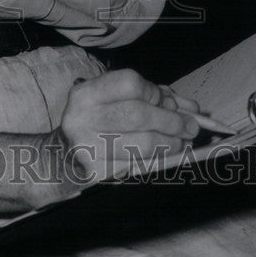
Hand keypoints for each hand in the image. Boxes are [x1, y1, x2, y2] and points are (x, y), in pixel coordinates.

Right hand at [58, 69, 202, 183]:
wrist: (63, 156)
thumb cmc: (99, 123)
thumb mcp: (119, 102)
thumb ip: (156, 98)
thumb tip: (192, 109)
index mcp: (87, 93)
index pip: (131, 83)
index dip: (155, 93)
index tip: (168, 103)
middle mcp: (82, 118)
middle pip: (138, 114)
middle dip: (171, 122)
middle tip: (190, 128)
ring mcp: (87, 147)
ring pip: (142, 144)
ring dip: (170, 144)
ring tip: (181, 143)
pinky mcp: (96, 173)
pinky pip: (138, 166)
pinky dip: (156, 161)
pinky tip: (163, 157)